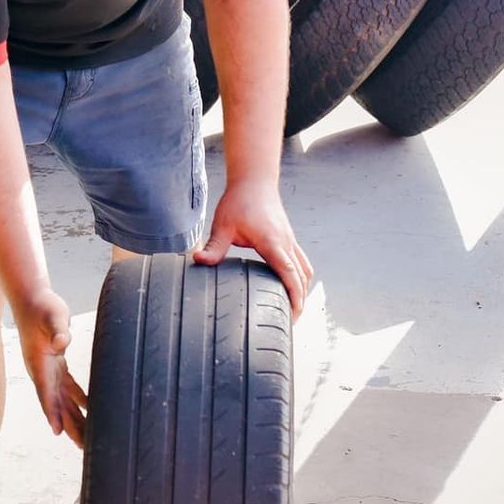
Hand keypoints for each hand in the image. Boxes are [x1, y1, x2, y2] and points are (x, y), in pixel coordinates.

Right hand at [12, 285, 88, 448]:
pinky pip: (69, 388)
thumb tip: (61, 343)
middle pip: (57, 404)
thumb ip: (58, 330)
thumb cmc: (42, 306)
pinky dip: (78, 400)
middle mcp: (42, 371)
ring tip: (86, 438)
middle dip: (69, 426)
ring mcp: (49, 369)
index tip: (57, 432)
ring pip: (63, 400)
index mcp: (39, 364)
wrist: (31, 298)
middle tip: (82, 447)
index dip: (52, 412)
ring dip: (74, 418)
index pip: (46, 393)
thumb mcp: (53, 315)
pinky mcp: (57, 363)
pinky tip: (89, 410)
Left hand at [194, 181, 312, 319]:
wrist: (254, 180)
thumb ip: (214, 246)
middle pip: (302, 277)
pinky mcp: (288, 238)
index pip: (290, 274)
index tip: (295, 315)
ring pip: (305, 270)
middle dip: (300, 300)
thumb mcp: (223, 225)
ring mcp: (290, 240)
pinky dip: (300, 277)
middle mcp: (286, 243)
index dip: (295, 296)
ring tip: (293, 309)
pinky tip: (291, 287)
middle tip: (291, 323)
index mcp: (272, 242)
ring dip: (303, 289)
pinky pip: (301, 262)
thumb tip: (198, 261)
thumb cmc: (238, 201)